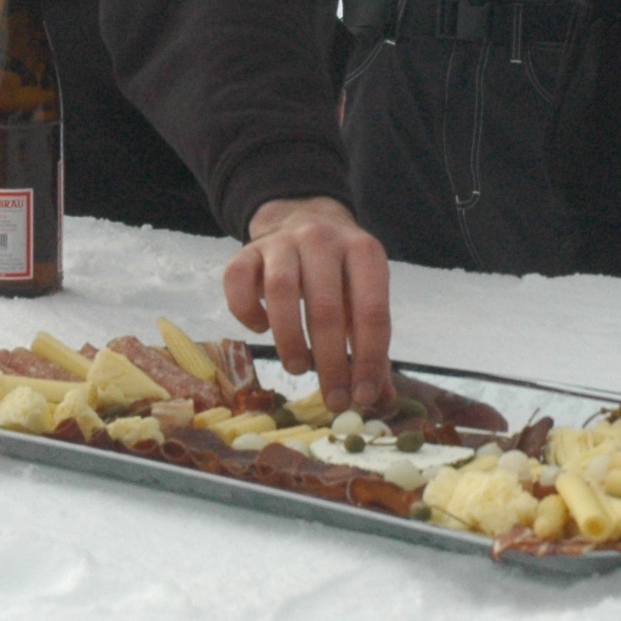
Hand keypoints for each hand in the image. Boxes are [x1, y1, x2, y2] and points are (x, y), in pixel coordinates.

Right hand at [222, 196, 392, 411]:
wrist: (303, 219)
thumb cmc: (339, 274)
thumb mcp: (363, 298)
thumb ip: (372, 345)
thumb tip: (381, 400)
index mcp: (364, 251)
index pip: (372, 312)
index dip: (369, 359)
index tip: (363, 396)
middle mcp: (324, 240)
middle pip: (326, 308)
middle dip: (331, 363)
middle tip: (332, 399)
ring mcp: (282, 242)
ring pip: (281, 293)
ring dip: (290, 341)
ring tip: (299, 368)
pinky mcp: (247, 251)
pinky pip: (238, 282)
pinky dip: (248, 313)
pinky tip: (260, 329)